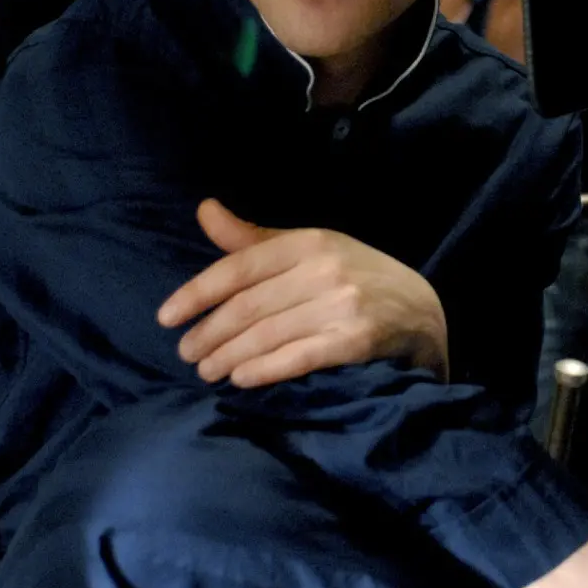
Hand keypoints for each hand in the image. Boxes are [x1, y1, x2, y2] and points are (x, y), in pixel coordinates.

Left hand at [157, 199, 448, 387]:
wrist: (421, 312)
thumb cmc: (355, 279)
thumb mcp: (310, 250)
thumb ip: (254, 240)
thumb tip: (203, 208)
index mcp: (310, 242)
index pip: (238, 267)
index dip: (196, 293)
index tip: (166, 318)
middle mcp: (325, 269)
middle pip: (247, 307)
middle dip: (208, 334)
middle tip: (186, 354)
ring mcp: (343, 304)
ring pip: (267, 334)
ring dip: (228, 357)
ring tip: (207, 371)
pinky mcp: (357, 340)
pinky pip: (298, 357)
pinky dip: (264, 370)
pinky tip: (242, 379)